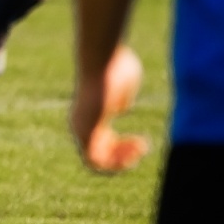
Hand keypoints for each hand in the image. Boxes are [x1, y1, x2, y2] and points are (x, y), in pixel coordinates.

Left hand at [71, 44, 148, 173]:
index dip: (124, 148)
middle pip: (101, 156)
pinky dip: (114, 164)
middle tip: (142, 145)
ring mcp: (81, 128)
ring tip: (139, 149)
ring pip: (96, 163)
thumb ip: (122, 99)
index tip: (141, 141)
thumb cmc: (115, 65)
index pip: (104, 143)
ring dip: (121, 163)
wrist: (102, 58)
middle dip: (124, 157)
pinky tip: (133, 151)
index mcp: (92, 115)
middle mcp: (82, 124)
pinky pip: (93, 162)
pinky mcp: (84, 130)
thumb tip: (121, 108)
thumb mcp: (123, 85)